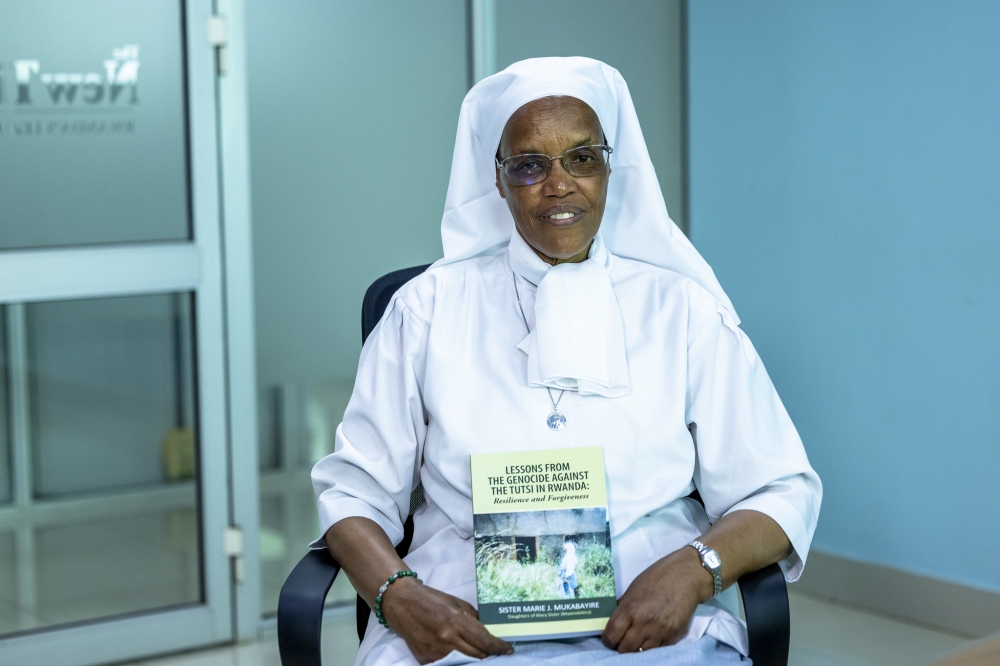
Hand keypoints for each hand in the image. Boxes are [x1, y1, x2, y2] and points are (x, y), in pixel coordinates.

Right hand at [381, 578, 512, 663]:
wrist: (402, 603)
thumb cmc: (431, 600)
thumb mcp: (457, 603)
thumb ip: (474, 619)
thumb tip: (489, 633)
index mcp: (456, 621)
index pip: (485, 641)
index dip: (499, 648)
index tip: (508, 650)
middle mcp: (446, 638)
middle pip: (477, 656)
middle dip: (489, 655)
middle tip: (495, 653)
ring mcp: (435, 651)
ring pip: (464, 663)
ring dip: (474, 659)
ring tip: (479, 654)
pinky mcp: (425, 660)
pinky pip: (448, 665)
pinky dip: (456, 661)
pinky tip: (460, 654)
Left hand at [601, 546, 712, 652]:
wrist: (687, 576)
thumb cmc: (658, 577)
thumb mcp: (634, 588)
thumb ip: (623, 607)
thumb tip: (612, 621)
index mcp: (630, 608)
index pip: (611, 636)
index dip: (607, 640)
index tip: (609, 638)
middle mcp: (644, 623)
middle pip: (625, 649)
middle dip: (621, 646)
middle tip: (622, 640)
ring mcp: (660, 632)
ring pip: (641, 653)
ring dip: (637, 648)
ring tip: (637, 639)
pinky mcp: (674, 637)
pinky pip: (658, 650)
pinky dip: (652, 646)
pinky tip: (651, 637)